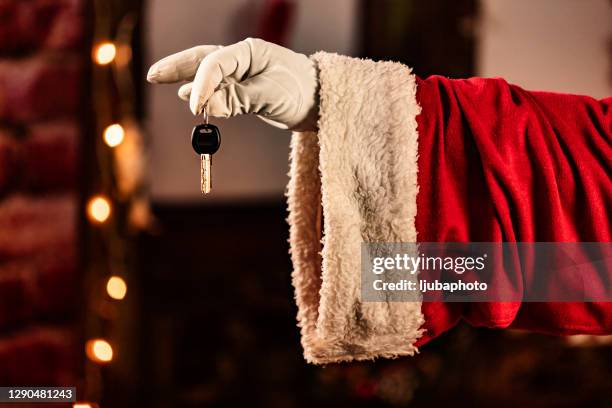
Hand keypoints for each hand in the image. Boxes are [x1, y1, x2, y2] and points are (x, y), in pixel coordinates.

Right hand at [147, 38, 317, 130]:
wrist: (318, 101)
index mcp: (249, 52)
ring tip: (158, 78)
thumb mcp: (269, 96)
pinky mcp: (243, 88)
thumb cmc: (300, 93)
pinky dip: (201, 92)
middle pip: (202, 58)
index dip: (201, 85)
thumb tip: (203, 105)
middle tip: (153, 75)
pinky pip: (216, 88)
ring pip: (206, 72)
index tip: (195, 107)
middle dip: (177, 66)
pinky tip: (188, 96)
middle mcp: (242, 58)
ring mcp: (241, 72)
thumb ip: (236, 100)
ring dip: (184, 77)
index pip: (215, 64)